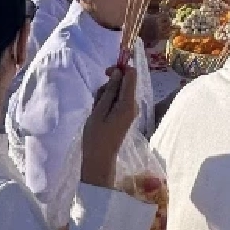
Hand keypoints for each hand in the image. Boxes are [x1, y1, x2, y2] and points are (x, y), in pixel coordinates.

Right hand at [80, 65, 137, 188]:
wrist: (99, 160)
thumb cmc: (96, 136)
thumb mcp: (99, 111)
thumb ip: (110, 90)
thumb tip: (118, 72)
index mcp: (128, 103)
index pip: (131, 75)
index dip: (120, 69)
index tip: (105, 74)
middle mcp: (133, 105)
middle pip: (124, 83)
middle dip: (109, 85)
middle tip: (97, 100)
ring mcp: (130, 111)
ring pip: (119, 91)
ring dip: (106, 95)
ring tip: (96, 109)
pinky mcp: (126, 115)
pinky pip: (118, 101)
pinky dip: (108, 102)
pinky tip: (99, 113)